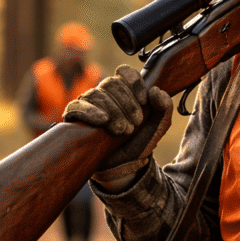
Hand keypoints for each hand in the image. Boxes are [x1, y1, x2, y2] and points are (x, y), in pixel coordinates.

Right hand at [63, 65, 172, 182]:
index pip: (124, 73)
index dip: (134, 83)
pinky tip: (103, 121)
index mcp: (124, 92)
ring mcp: (89, 105)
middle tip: (136, 122)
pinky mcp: (75, 117)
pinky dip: (90, 112)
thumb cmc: (138, 143)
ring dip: (113, 111)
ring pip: (96, 94)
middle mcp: (105, 95)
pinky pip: (76, 106)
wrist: (122, 167)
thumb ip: (164, 108)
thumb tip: (155, 90)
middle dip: (127, 103)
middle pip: (111, 83)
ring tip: (122, 130)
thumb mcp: (158, 127)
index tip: (143, 101)